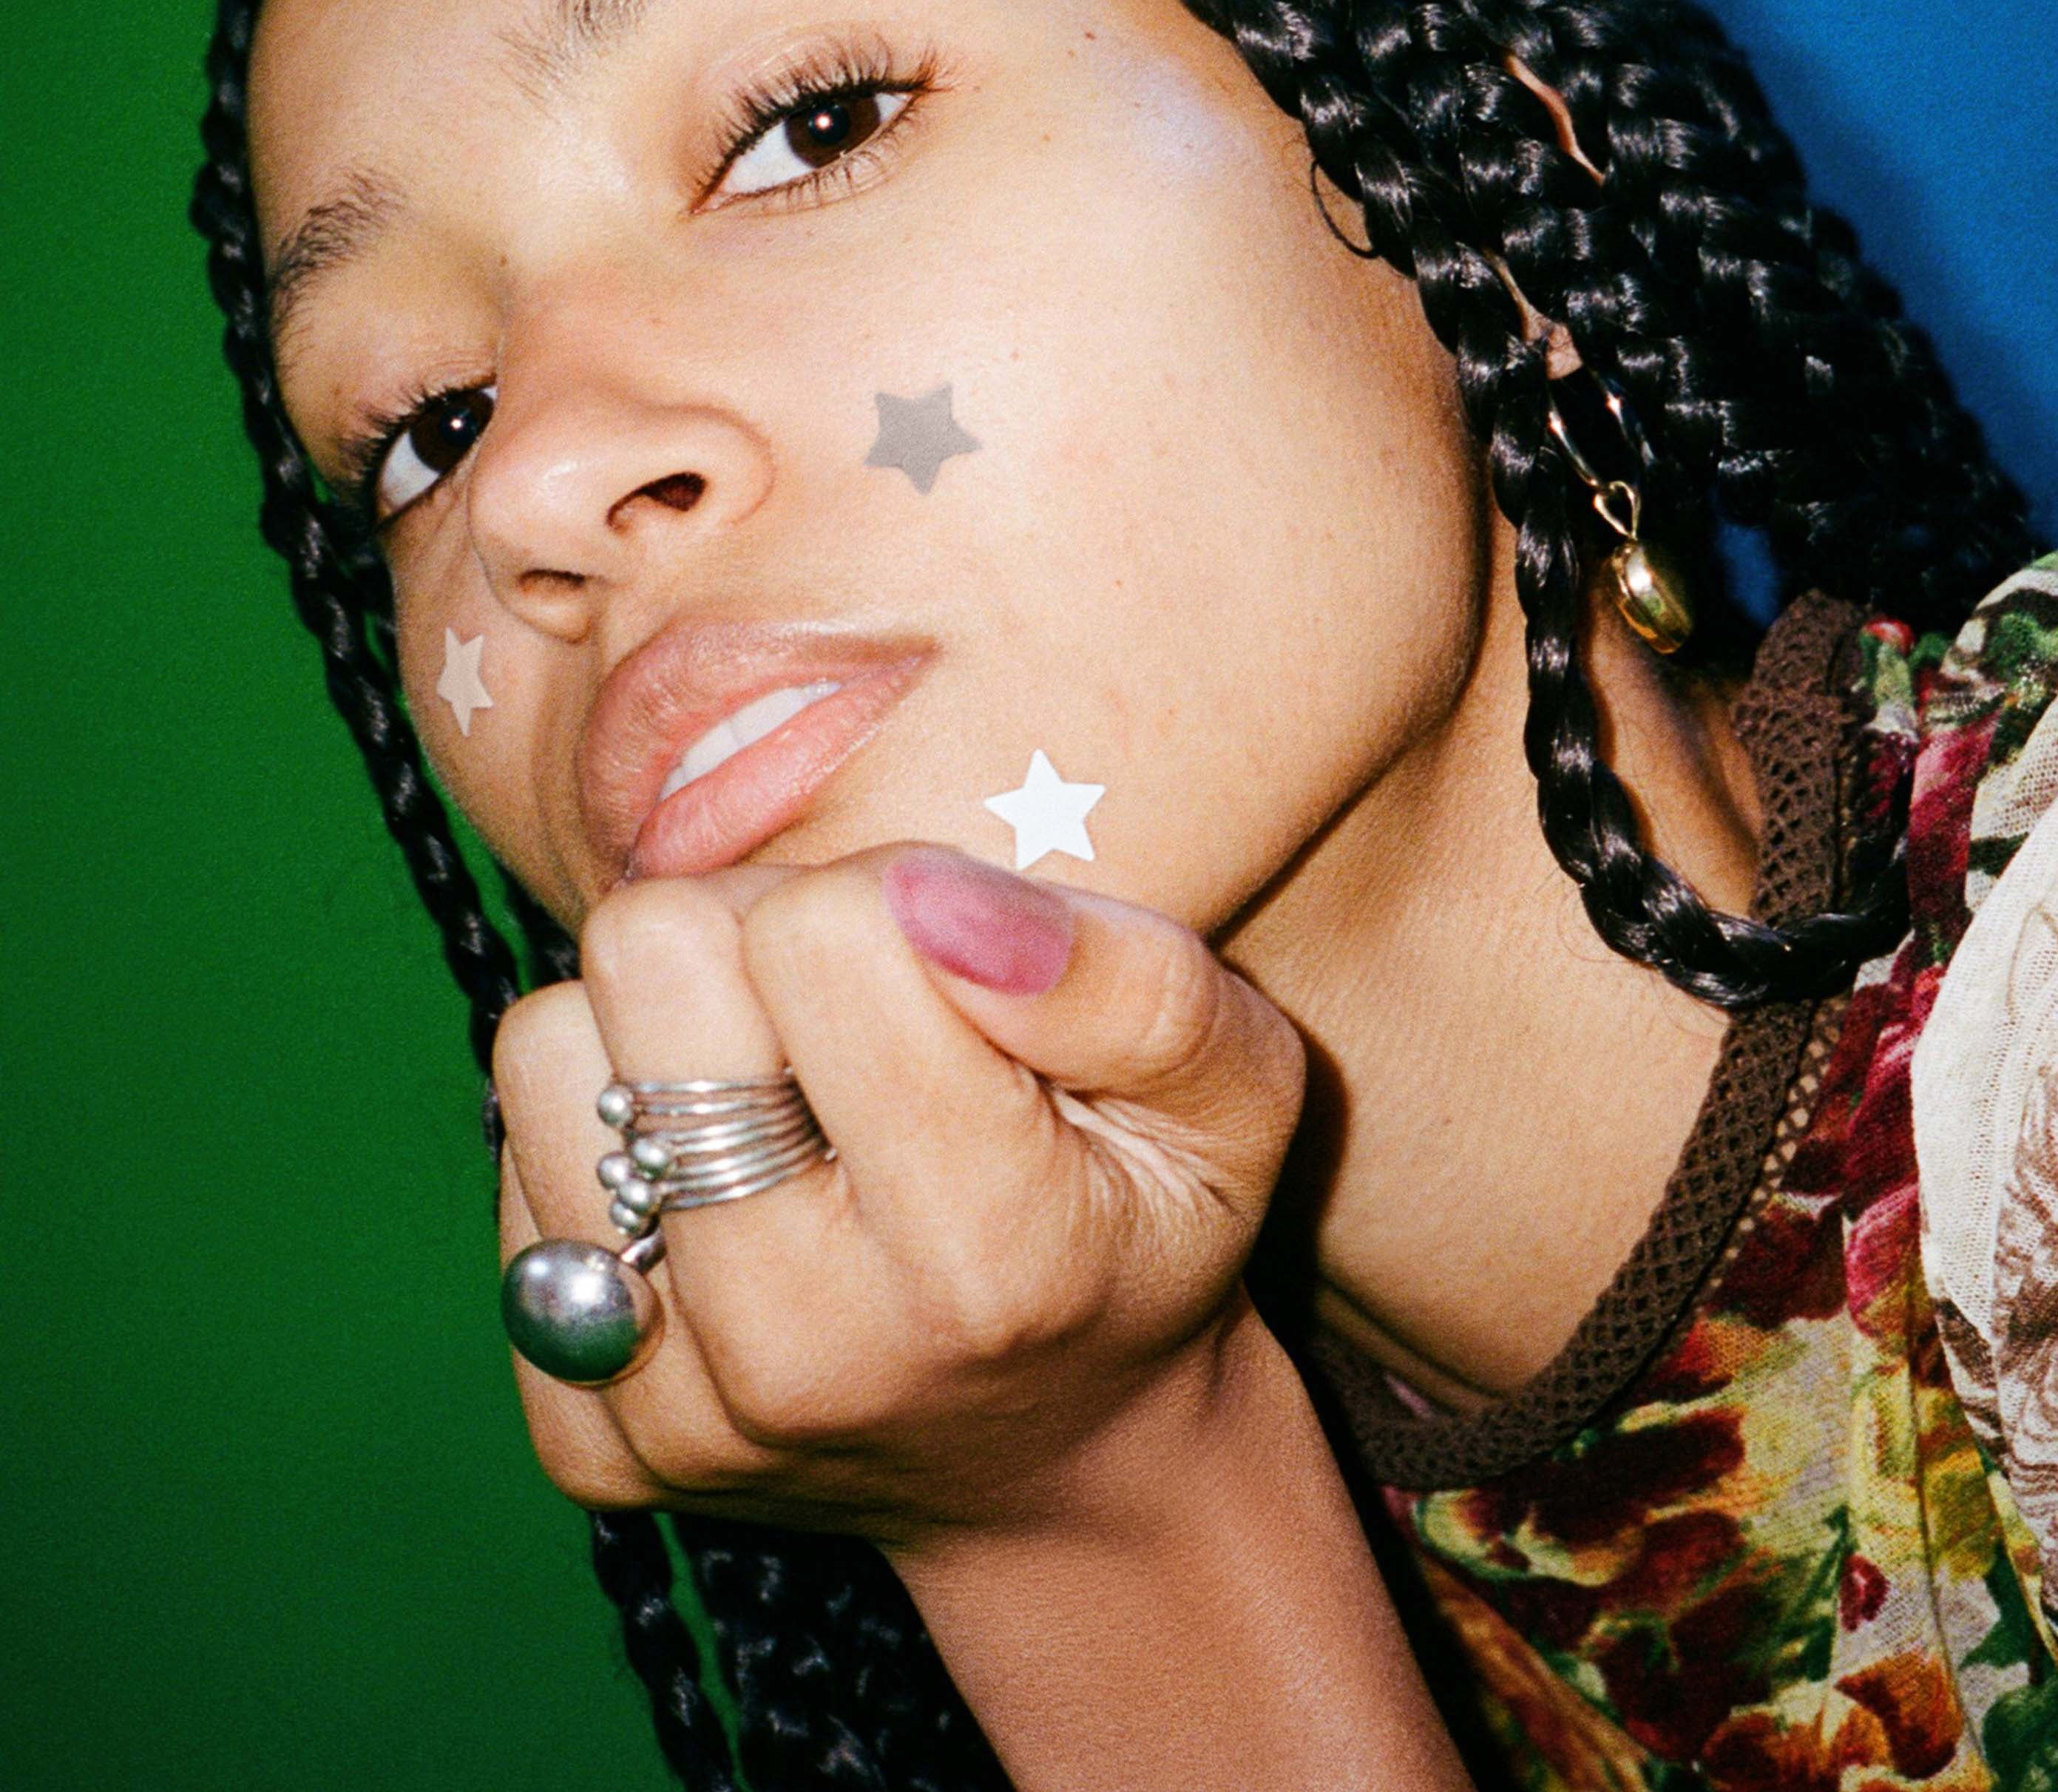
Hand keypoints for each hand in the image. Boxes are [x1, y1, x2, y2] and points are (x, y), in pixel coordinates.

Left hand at [492, 844, 1306, 1548]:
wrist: (1063, 1471)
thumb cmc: (1149, 1233)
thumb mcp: (1236, 1093)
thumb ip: (1129, 981)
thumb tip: (928, 897)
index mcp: (987, 1253)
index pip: (821, 930)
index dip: (881, 897)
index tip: (934, 965)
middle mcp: (806, 1350)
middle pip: (648, 957)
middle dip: (747, 933)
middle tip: (836, 1008)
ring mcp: (678, 1417)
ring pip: (543, 1049)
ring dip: (656, 1030)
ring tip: (774, 1090)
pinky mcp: (589, 1444)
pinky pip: (511, 1177)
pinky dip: (606, 1147)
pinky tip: (722, 1192)